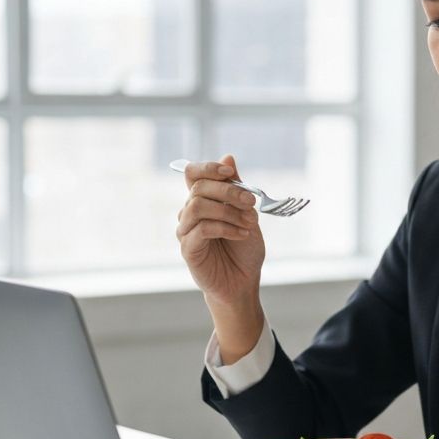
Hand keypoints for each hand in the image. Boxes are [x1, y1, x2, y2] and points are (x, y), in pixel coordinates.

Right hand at [175, 155, 265, 306]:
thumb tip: (228, 157)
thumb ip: (236, 188)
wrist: (243, 282)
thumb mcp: (247, 213)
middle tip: (251, 203)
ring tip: (248, 223)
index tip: (230, 172)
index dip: (209, 168)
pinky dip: (226, 228)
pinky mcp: (188, 248)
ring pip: (197, 205)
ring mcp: (186, 230)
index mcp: (203, 201)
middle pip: (198, 187)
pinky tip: (241, 234)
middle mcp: (190, 213)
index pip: (193, 173)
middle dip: (229, 191)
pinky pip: (202, 228)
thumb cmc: (244, 249)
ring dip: (228, 211)